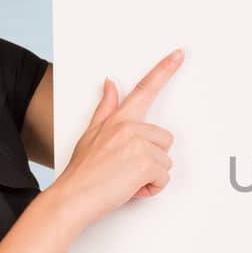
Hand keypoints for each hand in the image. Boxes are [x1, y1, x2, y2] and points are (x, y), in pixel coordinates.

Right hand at [49, 49, 183, 228]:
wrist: (73, 198)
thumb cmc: (82, 171)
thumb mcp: (91, 134)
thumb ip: (106, 108)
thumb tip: (110, 84)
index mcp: (119, 119)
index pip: (145, 89)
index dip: (164, 70)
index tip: (179, 54)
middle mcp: (130, 127)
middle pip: (165, 140)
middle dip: (152, 158)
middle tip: (127, 169)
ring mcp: (139, 143)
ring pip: (166, 161)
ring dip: (151, 175)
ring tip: (126, 179)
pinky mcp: (146, 162)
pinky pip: (164, 177)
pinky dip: (151, 188)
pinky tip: (131, 188)